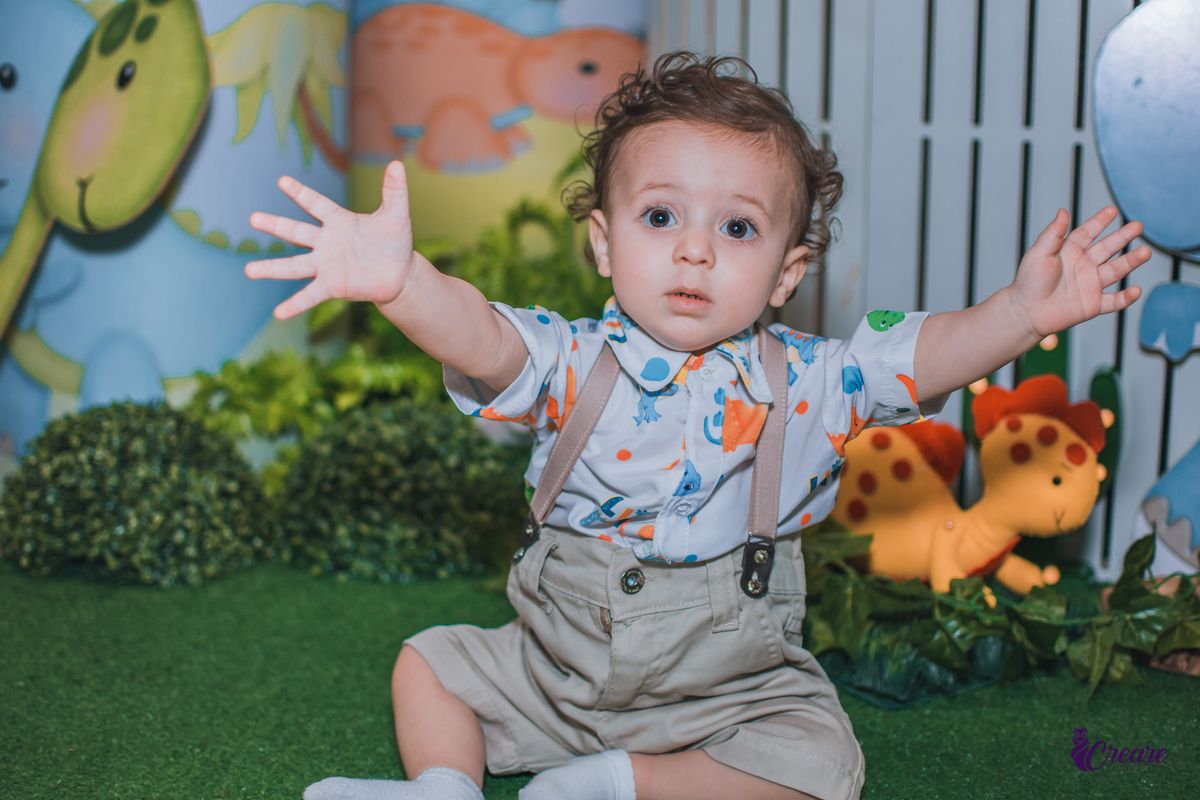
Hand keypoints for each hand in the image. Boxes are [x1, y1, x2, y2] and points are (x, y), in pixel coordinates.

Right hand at [246, 161, 413, 319]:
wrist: (400, 275)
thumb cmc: (395, 243)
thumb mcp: (396, 216)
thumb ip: (394, 191)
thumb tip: (396, 164)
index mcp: (339, 222)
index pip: (316, 204)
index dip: (300, 193)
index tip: (282, 181)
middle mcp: (326, 243)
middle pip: (295, 232)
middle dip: (275, 225)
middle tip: (253, 218)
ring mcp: (326, 266)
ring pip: (294, 266)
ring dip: (272, 268)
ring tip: (249, 271)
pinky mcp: (332, 286)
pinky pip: (310, 296)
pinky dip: (294, 305)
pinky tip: (278, 314)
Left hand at [1007, 206, 1149, 340]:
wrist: (1025, 312)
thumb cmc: (1028, 281)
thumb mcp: (1039, 254)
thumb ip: (1052, 234)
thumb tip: (1063, 211)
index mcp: (1069, 251)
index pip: (1088, 233)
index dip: (1099, 222)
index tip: (1112, 210)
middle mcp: (1083, 266)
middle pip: (1107, 248)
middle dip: (1123, 237)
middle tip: (1138, 226)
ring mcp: (1090, 285)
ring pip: (1115, 271)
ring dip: (1130, 262)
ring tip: (1145, 252)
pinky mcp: (1092, 305)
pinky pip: (1113, 301)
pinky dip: (1125, 298)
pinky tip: (1136, 291)